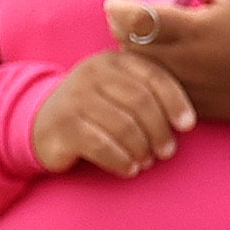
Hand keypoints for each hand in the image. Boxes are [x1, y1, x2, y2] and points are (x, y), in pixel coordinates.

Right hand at [30, 49, 198, 176]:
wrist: (41, 123)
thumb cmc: (94, 109)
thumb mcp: (117, 89)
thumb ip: (146, 89)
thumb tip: (185, 120)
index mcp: (112, 60)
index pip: (153, 76)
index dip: (175, 101)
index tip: (188, 125)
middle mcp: (92, 74)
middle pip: (140, 102)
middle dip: (159, 130)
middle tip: (167, 152)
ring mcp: (75, 99)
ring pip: (123, 126)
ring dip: (141, 149)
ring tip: (146, 162)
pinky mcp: (63, 126)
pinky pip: (102, 146)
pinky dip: (121, 160)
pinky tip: (129, 169)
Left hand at [103, 0, 229, 119]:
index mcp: (193, 29)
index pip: (139, 18)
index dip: (118, 8)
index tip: (114, 1)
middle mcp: (182, 58)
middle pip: (128, 42)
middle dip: (118, 25)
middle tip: (122, 14)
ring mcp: (180, 83)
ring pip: (135, 66)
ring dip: (128, 47)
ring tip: (138, 33)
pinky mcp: (183, 100)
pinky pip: (150, 84)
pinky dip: (143, 69)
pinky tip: (153, 57)